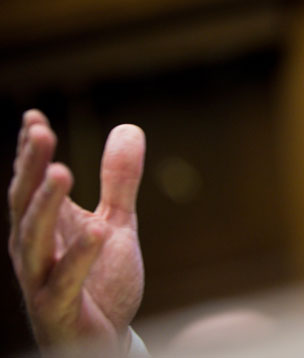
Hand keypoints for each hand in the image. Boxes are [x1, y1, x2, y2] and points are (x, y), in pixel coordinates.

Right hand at [8, 110, 144, 355]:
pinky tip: (98, 231)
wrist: (101, 342)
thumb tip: (129, 127)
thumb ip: (119, 180)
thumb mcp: (115, 221)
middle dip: (31, 168)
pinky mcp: (59, 308)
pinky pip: (64, 282)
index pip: (31, 183)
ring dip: (45, 205)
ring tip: (63, 171)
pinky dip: (79, 257)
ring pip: (33, 239)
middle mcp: (34, 251)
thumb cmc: (99, 281)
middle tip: (40, 132)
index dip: (30, 152)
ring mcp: (41, 280)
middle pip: (25, 204)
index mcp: (44, 227)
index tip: (33, 117)